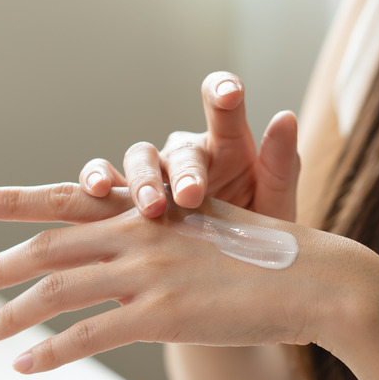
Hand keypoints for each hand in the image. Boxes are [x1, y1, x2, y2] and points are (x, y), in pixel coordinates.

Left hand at [0, 183, 357, 373]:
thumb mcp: (214, 228)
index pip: (69, 199)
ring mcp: (149, 272)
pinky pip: (89, 335)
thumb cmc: (271, 252)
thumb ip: (172, 231)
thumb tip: (145, 240)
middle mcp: (141, 233)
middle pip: (49, 247)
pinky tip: (24, 368)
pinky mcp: (162, 314)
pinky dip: (50, 353)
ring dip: (11, 314)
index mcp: (152, 209)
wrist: (315, 277)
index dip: (16, 201)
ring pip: (57, 292)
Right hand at [79, 71, 300, 220]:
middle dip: (185, 170)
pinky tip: (94, 193)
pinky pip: (105, 184)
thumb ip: (282, 164)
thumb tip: (285, 115)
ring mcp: (155, 176)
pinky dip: (96, 182)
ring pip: (139, 160)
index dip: (223, 92)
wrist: (226, 287)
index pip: (224, 107)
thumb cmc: (257, 240)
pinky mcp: (124, 202)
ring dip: (141, 180)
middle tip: (191, 196)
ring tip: (150, 209)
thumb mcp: (278, 207)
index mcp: (229, 147)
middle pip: (180, 148)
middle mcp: (188, 155)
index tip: (230, 95)